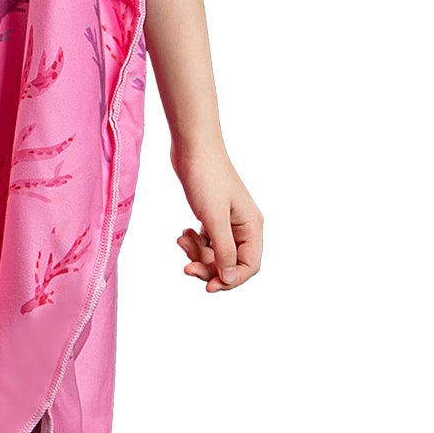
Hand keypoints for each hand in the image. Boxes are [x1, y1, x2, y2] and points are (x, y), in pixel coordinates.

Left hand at [170, 137, 261, 291]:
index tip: (207, 286)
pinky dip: (195, 242)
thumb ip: (223, 250)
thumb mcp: (214, 218)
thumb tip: (228, 279)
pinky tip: (183, 234)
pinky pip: (207, 240)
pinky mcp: (213, 214)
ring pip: (216, 253)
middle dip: (208, 268)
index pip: (249, 266)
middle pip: (231, 263)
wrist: (192, 146)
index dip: (230, 281)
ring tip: (181, 240)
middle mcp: (244, 225)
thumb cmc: (205, 177)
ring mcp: (228, 220)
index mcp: (252, 226)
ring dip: (198, 254)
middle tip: (186, 268)